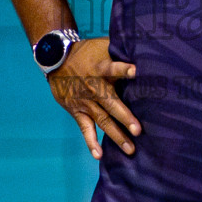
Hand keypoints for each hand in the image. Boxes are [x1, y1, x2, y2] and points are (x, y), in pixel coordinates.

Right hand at [47, 37, 139, 158]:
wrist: (56, 59)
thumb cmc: (86, 52)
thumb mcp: (102, 46)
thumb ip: (120, 50)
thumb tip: (145, 47)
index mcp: (101, 68)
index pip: (113, 68)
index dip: (123, 69)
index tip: (136, 71)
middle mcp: (93, 87)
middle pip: (110, 103)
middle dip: (124, 116)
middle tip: (138, 130)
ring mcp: (85, 102)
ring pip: (102, 120)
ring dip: (116, 135)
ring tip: (130, 148)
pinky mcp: (77, 111)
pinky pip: (85, 129)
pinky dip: (91, 142)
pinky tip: (98, 155)